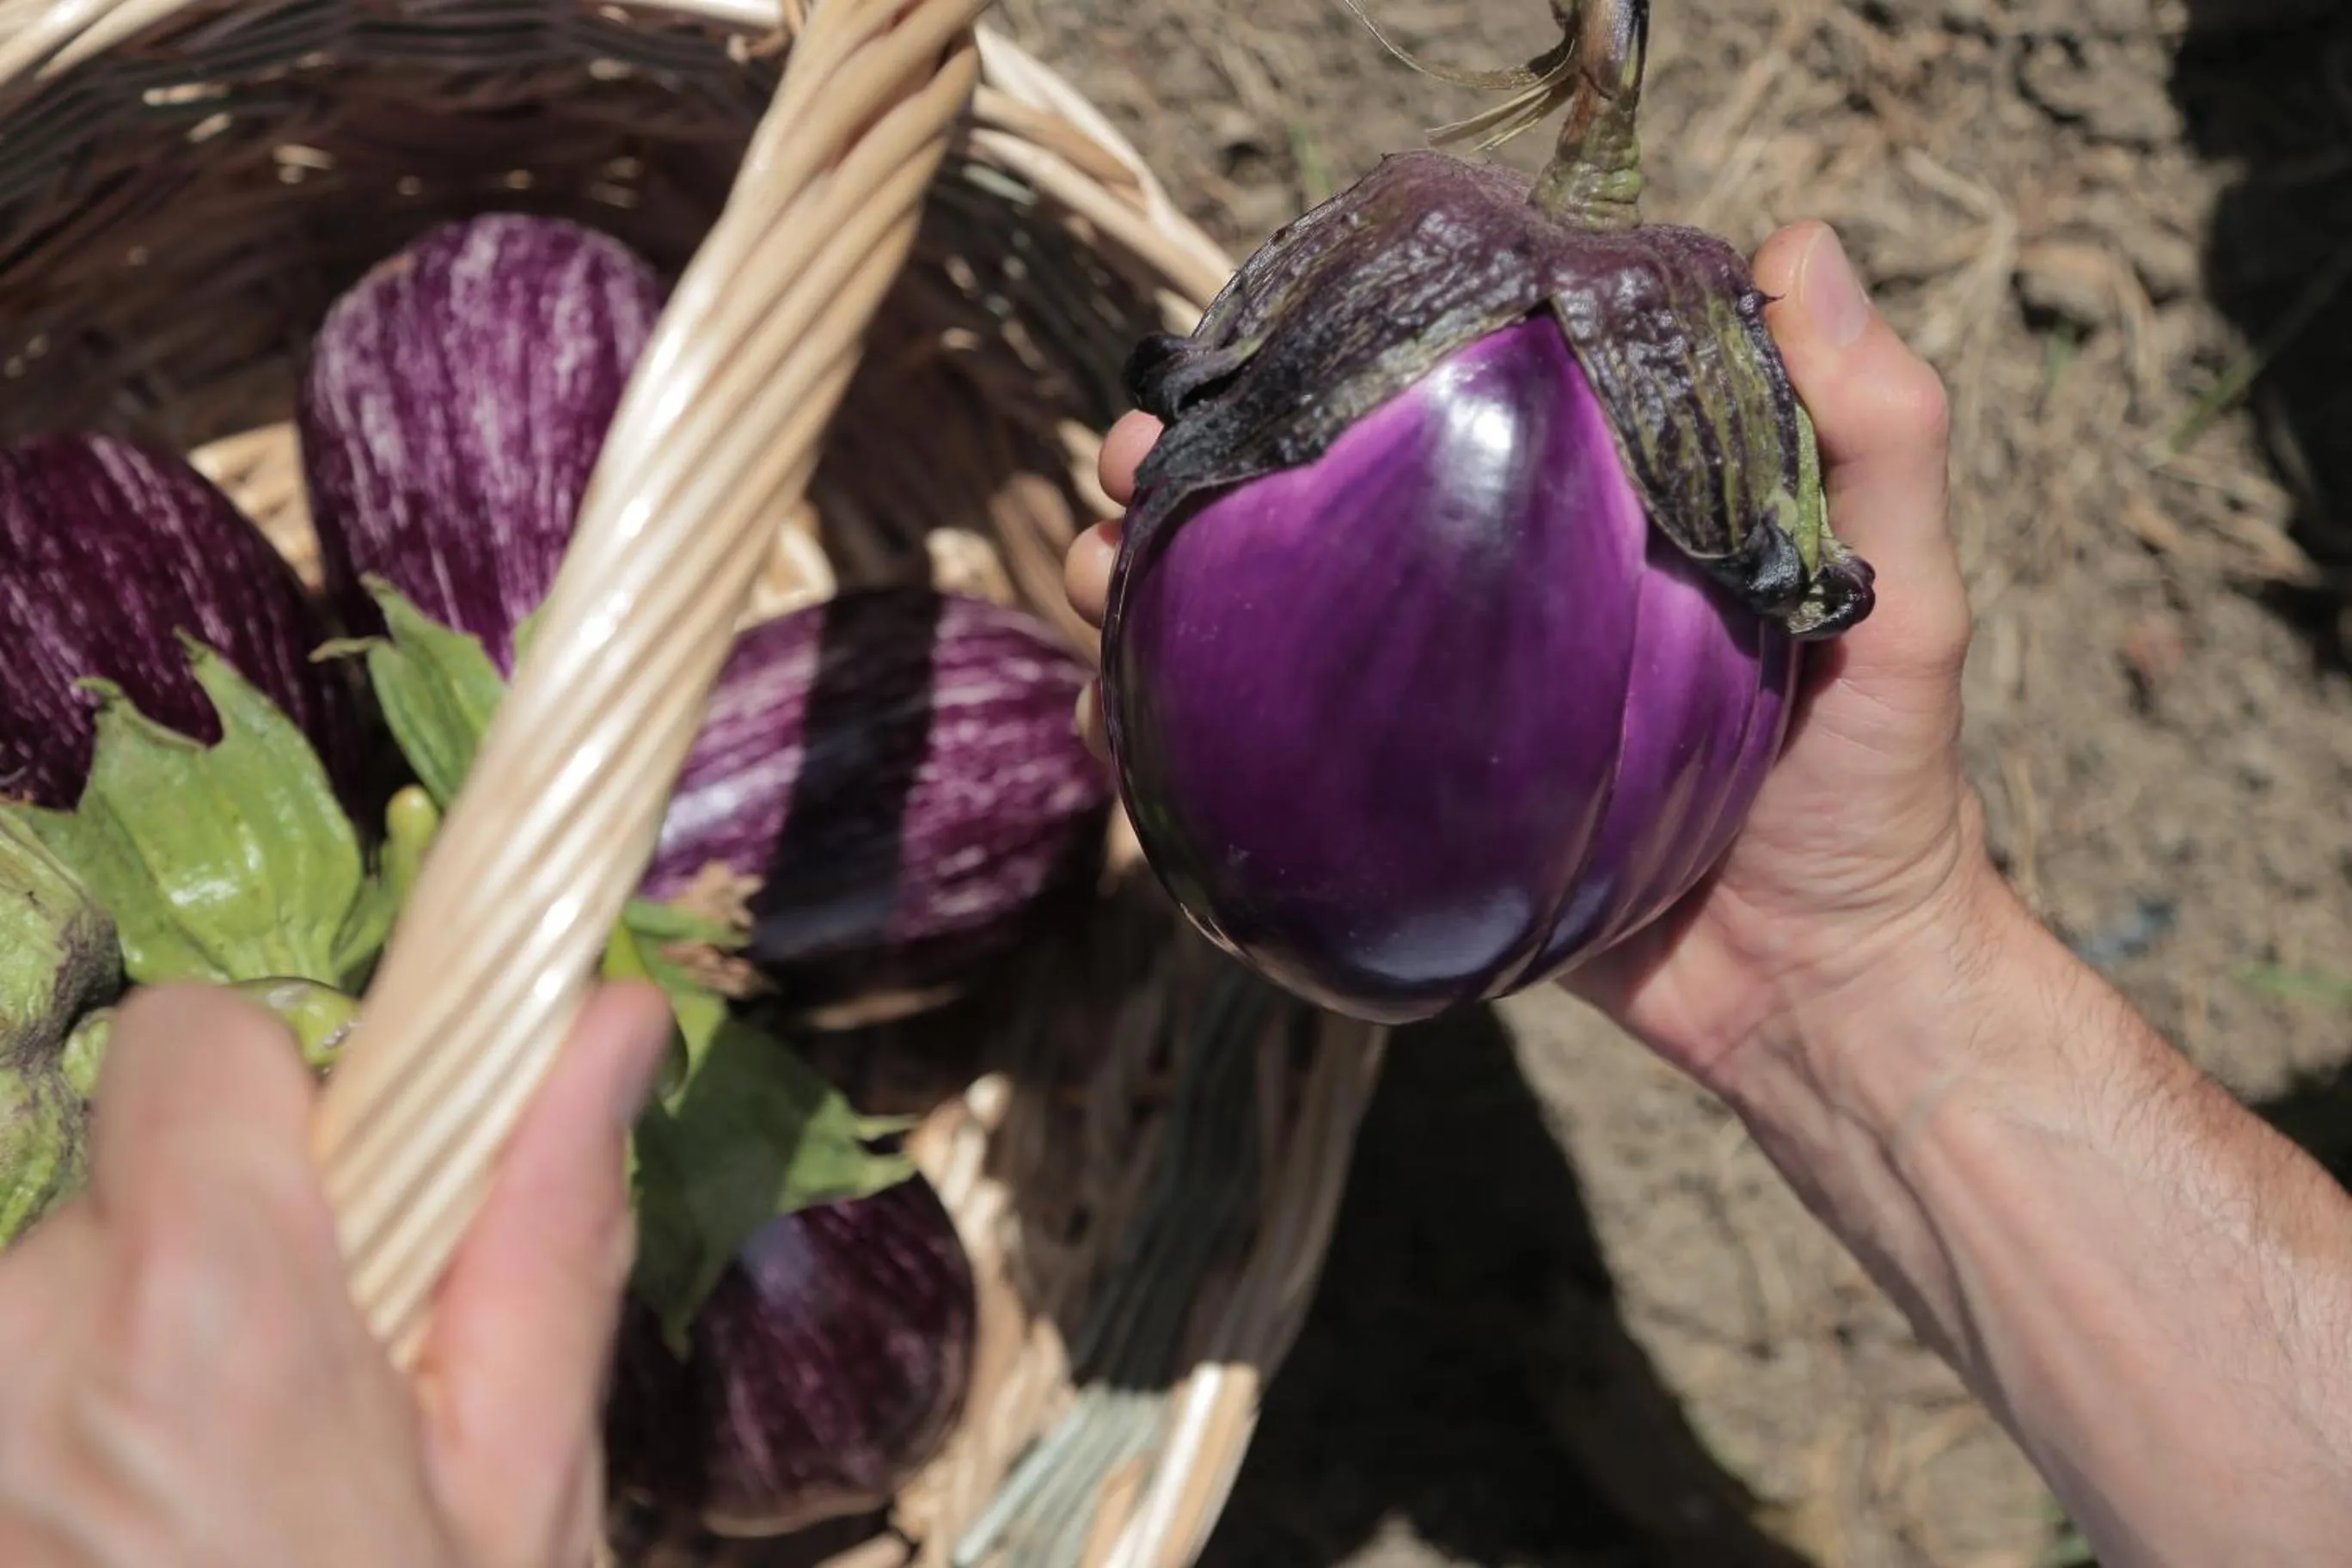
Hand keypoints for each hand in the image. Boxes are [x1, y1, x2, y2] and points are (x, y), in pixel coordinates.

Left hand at [0, 979, 670, 1566]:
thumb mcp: (518, 1494)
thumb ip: (542, 1229)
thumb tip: (603, 1014)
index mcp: (205, 1311)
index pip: (190, 1038)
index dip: (279, 1099)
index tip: (342, 1213)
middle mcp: (14, 1345)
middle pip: (113, 1185)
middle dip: (201, 1261)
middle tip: (290, 1426)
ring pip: (43, 1306)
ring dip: (110, 1375)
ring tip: (197, 1519)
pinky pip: (10, 1388)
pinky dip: (55, 1440)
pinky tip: (123, 1541)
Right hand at [1065, 221, 1988, 1089]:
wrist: (1834, 998)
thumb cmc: (1881, 792)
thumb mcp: (1904, 600)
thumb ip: (1874, 436)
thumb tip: (1800, 243)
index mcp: (1579, 525)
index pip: (1424, 412)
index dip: (1313, 374)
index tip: (1231, 359)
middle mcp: (1491, 605)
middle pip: (1310, 516)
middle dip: (1192, 480)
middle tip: (1126, 475)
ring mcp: (1441, 718)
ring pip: (1265, 634)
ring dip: (1154, 593)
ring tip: (1093, 577)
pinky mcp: (1410, 823)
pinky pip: (1273, 771)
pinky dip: (1176, 747)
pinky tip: (1113, 726)